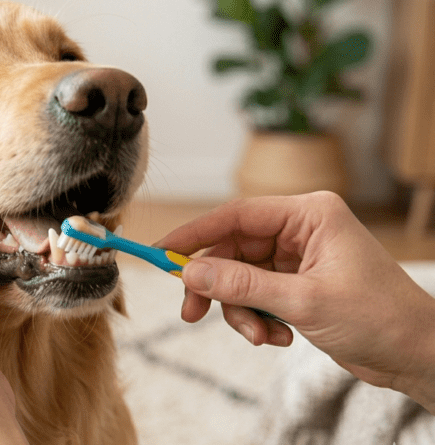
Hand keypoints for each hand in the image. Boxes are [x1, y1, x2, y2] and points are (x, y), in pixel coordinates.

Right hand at [157, 191, 434, 411]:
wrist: (418, 355)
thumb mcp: (302, 302)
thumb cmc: (380, 318)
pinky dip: (257, 318)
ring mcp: (298, 258)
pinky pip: (255, 295)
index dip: (194, 235)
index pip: (236, 215)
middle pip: (232, 249)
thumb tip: (189, 273)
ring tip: (260, 335)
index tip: (161, 254)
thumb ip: (241, 285)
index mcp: (309, 215)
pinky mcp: (297, 284)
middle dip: (216, 286)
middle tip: (192, 313)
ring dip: (241, 311)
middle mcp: (301, 230)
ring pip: (240, 278)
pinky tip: (278, 336)